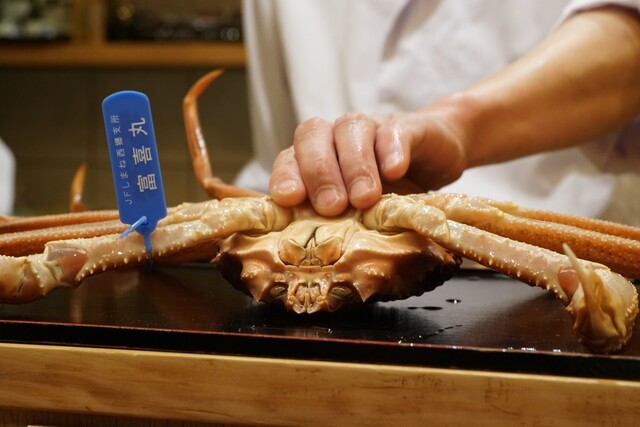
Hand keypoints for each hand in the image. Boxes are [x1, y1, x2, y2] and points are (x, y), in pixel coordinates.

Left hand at [269, 97, 471, 215]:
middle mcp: (338, 136)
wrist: (438, 157)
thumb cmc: (390, 191)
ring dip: (355, 165)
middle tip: (332, 206)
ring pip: (352, 129)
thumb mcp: (359, 213)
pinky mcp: (409, 127)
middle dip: (319, 172)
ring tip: (365, 198)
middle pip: (313, 135)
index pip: (289, 158)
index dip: (285, 176)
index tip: (289, 199)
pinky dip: (392, 149)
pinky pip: (395, 131)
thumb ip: (336, 225)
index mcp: (318, 156)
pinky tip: (395, 170)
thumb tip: (315, 259)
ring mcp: (373, 127)